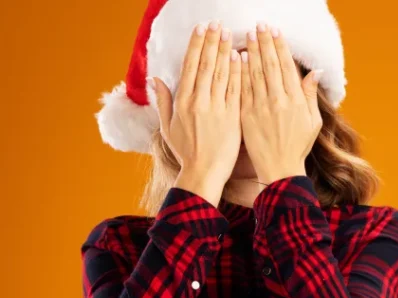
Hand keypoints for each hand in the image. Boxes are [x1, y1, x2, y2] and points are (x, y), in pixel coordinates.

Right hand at [153, 21, 241, 205]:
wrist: (203, 173)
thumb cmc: (186, 152)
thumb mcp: (168, 127)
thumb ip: (163, 101)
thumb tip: (155, 79)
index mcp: (182, 101)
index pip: (190, 66)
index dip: (196, 46)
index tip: (201, 29)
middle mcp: (198, 102)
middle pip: (206, 65)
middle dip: (212, 42)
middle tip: (217, 24)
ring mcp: (216, 109)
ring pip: (221, 74)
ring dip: (225, 51)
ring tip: (229, 33)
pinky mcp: (232, 117)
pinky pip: (236, 90)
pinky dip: (238, 72)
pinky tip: (241, 57)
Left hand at [240, 23, 323, 183]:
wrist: (280, 170)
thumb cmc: (298, 147)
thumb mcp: (313, 122)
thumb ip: (311, 95)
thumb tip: (314, 72)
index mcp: (296, 101)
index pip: (286, 67)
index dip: (280, 47)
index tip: (275, 31)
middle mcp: (278, 101)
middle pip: (269, 65)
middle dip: (264, 43)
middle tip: (259, 25)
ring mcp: (260, 108)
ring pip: (254, 74)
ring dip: (251, 52)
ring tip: (247, 35)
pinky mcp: (246, 116)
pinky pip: (242, 89)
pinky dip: (239, 72)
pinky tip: (236, 58)